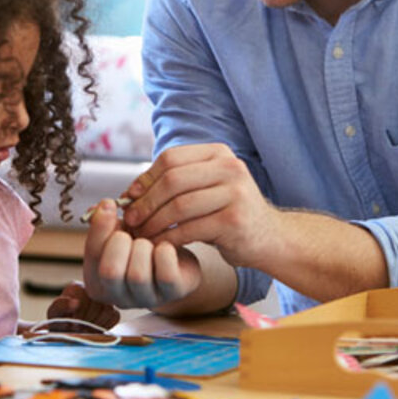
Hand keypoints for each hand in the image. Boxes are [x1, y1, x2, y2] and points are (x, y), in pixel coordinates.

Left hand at [45, 281, 119, 330]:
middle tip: (80, 329)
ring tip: (87, 330)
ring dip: (97, 323)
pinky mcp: (112, 310)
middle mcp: (92, 290)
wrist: (66, 334)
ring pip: (108, 309)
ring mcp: (104, 300)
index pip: (84, 295)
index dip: (80, 313)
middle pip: (97, 303)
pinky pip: (115, 316)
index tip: (74, 324)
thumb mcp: (54, 314)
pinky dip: (106, 325)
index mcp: (76, 288)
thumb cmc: (58, 322)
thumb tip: (76, 303)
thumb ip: (60, 306)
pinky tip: (95, 329)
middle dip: (88, 320)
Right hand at [83, 198, 201, 309]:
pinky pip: (166, 276)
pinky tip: (165, 247)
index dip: (100, 227)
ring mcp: (146, 299)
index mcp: (98, 282)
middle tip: (130, 233)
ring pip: (137, 275)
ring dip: (144, 248)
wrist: (176, 261)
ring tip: (149, 242)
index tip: (109, 204)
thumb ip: (105, 221)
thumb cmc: (141, 247)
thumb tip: (103, 207)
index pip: (92, 255)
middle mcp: (118, 297)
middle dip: (120, 242)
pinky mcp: (172, 293)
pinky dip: (165, 253)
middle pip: (110, 271)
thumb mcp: (119, 231)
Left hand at [120, 143, 279, 267]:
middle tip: (130, 220)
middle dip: (145, 202)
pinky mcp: (234, 221)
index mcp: (219, 153)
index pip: (171, 158)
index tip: (129, 198)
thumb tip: (130, 193)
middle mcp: (230, 167)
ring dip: (153, 222)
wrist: (268, 237)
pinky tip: (159, 246)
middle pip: (173, 180)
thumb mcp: (207, 187)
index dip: (145, 178)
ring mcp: (235, 193)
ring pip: (179, 206)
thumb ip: (176, 183)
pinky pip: (189, 229)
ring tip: (141, 235)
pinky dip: (168, 239)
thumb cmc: (227, 212)